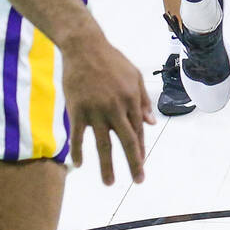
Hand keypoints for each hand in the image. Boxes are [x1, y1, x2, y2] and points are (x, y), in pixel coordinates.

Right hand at [64, 31, 153, 185]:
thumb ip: (143, 99)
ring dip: (107, 166)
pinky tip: (80, 165)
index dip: (140, 149)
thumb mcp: (134, 75)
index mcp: (131, 98)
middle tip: (138, 180)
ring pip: (103, 144)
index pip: (138, 130)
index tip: (140, 164)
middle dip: (134, 163)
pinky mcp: (78, 110)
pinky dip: (79, 152)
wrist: (84, 46)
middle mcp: (116, 107)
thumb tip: (152, 123)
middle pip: (127, 141)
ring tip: (109, 183)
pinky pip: (78, 136)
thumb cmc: (111, 60)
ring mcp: (96, 110)